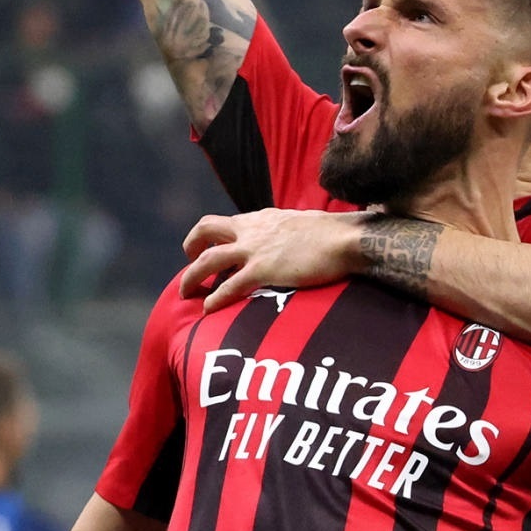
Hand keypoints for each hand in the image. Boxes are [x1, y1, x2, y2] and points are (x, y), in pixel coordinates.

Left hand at [179, 208, 360, 308]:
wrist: (345, 240)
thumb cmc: (333, 234)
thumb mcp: (302, 224)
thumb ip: (288, 231)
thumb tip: (292, 241)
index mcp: (262, 219)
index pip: (227, 223)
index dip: (213, 238)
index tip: (210, 251)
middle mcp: (252, 230)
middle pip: (206, 229)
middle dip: (190, 246)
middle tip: (189, 265)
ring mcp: (255, 250)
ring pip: (208, 259)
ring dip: (192, 277)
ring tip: (185, 293)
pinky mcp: (263, 270)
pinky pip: (229, 286)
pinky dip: (215, 299)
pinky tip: (208, 311)